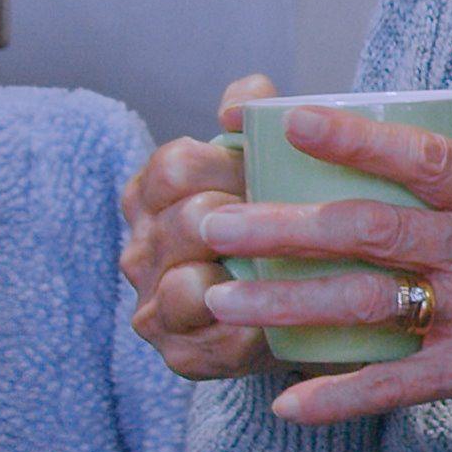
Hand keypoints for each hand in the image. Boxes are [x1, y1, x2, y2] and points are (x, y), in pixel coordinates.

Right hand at [120, 74, 281, 380]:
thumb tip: (254, 94)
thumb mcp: (265, 165)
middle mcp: (141, 251)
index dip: (229, 166)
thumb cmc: (281, 226)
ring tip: (286, 268)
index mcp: (153, 195)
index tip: (272, 173)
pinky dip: (252, 327)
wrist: (310, 310)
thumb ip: (253, 117)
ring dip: (241, 276)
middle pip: (187, 221)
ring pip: (187, 286)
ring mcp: (155, 308)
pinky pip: (216, 340)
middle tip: (297, 221)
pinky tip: (283, 318)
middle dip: (246, 219)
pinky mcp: (182, 357)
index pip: (176, 165)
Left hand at [193, 104, 451, 451]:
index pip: (419, 156)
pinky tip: (288, 404)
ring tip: (219, 304)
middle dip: (277, 225)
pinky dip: (337, 397)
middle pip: (364, 228)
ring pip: (362, 303)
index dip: (349, 136)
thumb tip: (450, 191)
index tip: (285, 122)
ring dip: (281, 305)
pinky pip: (395, 386)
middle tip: (210, 221)